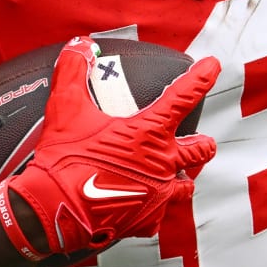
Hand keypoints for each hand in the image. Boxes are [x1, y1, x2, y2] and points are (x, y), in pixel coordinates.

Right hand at [1, 38, 219, 257]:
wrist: (53, 210)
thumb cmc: (63, 160)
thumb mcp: (66, 108)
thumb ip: (74, 71)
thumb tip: (79, 46)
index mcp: (148, 133)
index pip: (182, 97)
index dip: (200, 78)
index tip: (212, 67)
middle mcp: (161, 164)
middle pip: (200, 149)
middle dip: (202, 143)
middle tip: (201, 140)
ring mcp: (157, 195)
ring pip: (185, 186)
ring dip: (182, 177)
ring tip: (178, 175)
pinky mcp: (145, 220)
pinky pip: (158, 215)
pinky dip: (154, 208)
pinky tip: (145, 205)